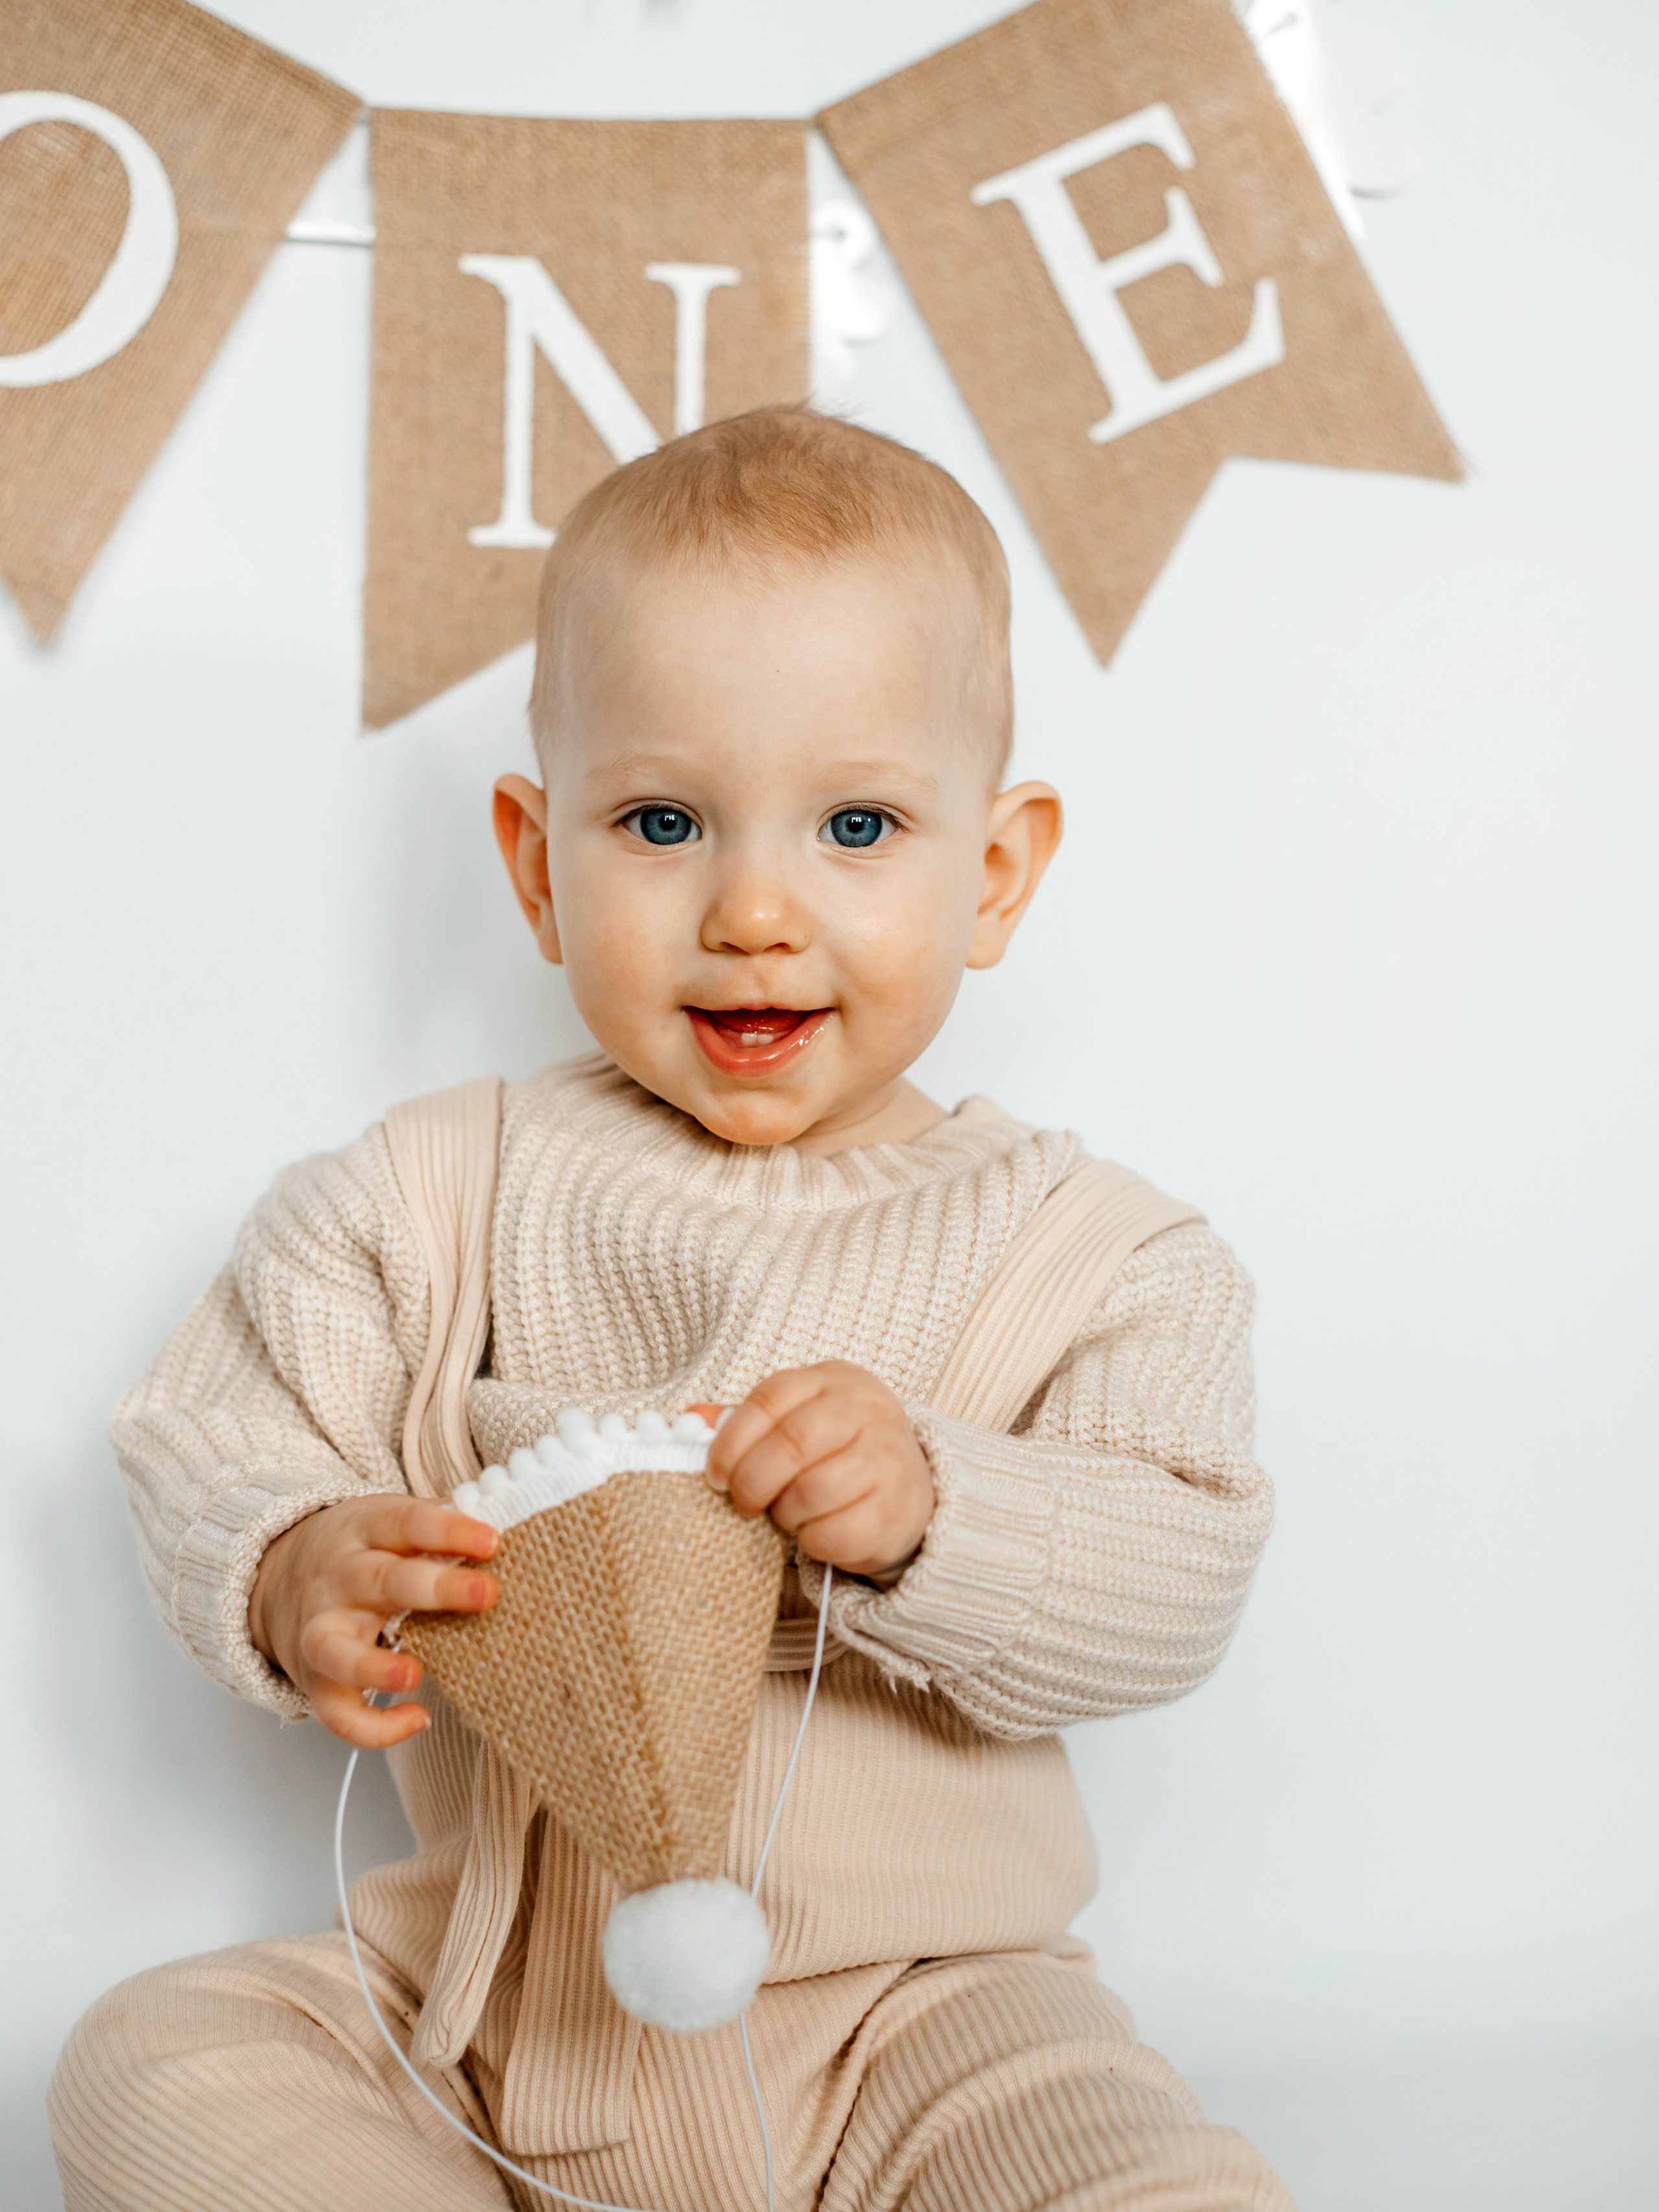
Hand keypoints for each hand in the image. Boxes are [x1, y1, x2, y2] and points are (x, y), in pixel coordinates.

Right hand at [248, 1496, 498, 1747]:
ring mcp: (321, 1629)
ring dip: (374, 1666)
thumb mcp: (391, 1520)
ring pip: (335, 1650)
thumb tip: (513, 1526)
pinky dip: (373, 1726)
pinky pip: (336, 1712)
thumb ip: (443, 1524)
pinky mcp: (315, 1680)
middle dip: (435, 1589)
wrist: (278, 1575)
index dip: (448, 1530)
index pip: (406, 1522)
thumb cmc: (364, 1549)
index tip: (492, 1542)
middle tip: (488, 1595)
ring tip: (416, 1675)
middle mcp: (339, 1578)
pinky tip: (418, 1719)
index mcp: (365, 1529)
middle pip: (381, 1581)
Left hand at [702, 1361, 934, 1579]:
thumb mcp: (794, 1421)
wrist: (907, 1488)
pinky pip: (835, 1532)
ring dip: (784, 1513)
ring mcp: (889, 1459)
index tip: (716, 1475)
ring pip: (813, 1491)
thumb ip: (743, 1422)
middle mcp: (867, 1411)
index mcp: (832, 1381)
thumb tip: (689, 1421)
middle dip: (753, 1481)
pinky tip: (814, 1531)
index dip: (731, 1440)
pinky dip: (811, 1540)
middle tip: (743, 1503)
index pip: (770, 1398)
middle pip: (793, 1443)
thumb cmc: (834, 1451)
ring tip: (786, 1514)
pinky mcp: (896, 1510)